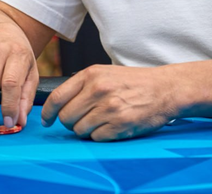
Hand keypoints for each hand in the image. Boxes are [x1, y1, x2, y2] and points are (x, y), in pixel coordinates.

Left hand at [41, 64, 177, 140]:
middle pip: (66, 117)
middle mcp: (98, 90)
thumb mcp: (106, 73)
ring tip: (102, 120)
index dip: (48, 113)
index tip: (47, 120)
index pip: (57, 97)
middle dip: (71, 123)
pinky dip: (102, 136)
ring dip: (87, 130)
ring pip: (80, 130)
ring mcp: (108, 108)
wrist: (165, 88)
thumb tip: (60, 104)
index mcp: (91, 74)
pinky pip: (96, 138)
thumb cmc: (135, 81)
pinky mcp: (119, 125)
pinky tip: (113, 125)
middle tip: (83, 119)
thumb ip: (84, 85)